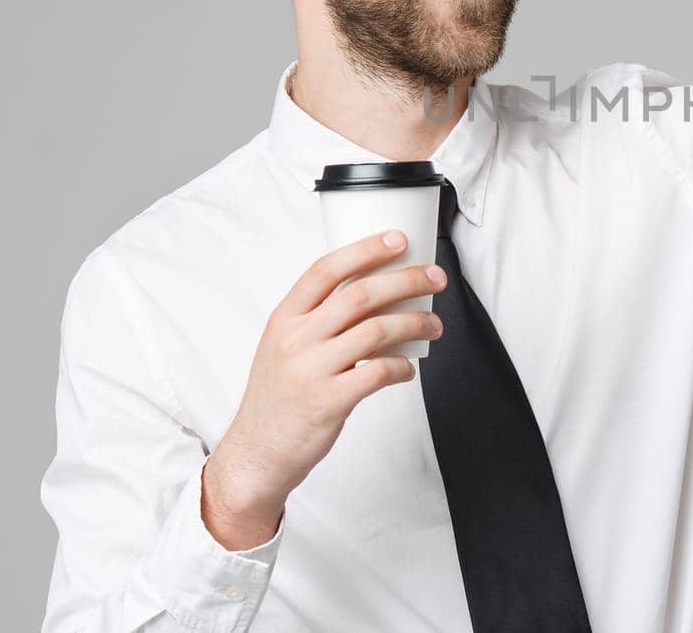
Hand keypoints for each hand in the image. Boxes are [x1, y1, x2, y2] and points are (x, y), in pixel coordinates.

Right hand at [201, 231, 446, 549]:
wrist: (256, 453)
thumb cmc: (278, 396)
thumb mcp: (282, 346)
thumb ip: (316, 319)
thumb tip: (372, 290)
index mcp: (284, 318)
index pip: (326, 269)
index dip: (366, 249)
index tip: (399, 238)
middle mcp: (295, 339)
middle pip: (360, 295)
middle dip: (406, 280)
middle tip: (435, 278)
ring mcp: (311, 371)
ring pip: (377, 331)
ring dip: (414, 322)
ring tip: (433, 324)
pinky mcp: (328, 402)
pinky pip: (378, 373)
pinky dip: (402, 367)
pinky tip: (409, 369)